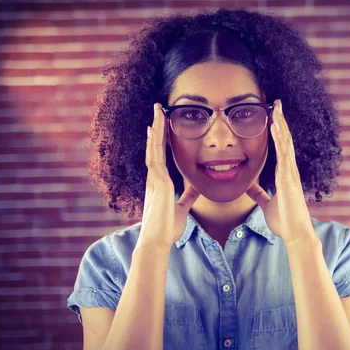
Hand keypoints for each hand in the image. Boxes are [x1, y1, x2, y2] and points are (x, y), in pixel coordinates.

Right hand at [136, 103, 199, 251]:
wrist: (158, 240)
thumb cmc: (167, 226)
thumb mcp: (182, 208)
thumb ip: (188, 197)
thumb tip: (196, 189)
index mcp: (160, 182)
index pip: (160, 155)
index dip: (160, 140)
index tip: (161, 126)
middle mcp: (154, 177)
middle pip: (154, 146)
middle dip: (157, 127)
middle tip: (158, 110)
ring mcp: (154, 178)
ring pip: (153, 146)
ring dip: (156, 127)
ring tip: (158, 111)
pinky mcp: (157, 181)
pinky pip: (155, 156)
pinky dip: (155, 141)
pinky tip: (155, 128)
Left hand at [246, 99, 314, 244]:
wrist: (294, 233)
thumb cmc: (284, 220)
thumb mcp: (266, 204)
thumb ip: (259, 194)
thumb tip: (249, 188)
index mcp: (285, 174)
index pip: (281, 147)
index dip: (278, 131)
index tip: (273, 116)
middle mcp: (289, 170)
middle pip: (285, 140)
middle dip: (281, 121)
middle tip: (277, 103)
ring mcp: (290, 172)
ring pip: (286, 143)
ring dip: (281, 124)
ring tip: (276, 107)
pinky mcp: (289, 178)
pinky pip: (284, 154)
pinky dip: (280, 138)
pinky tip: (275, 125)